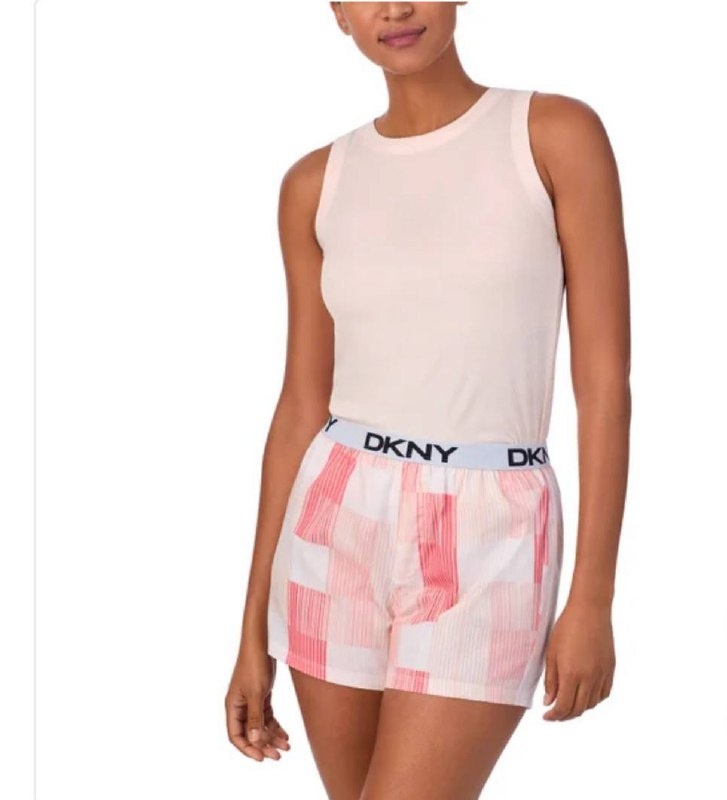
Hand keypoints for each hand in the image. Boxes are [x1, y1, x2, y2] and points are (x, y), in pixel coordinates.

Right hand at [225, 645, 290, 760]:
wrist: (262, 642)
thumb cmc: (255, 665)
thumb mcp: (256, 693)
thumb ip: (255, 717)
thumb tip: (254, 741)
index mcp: (232, 707)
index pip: (236, 736)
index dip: (247, 749)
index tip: (262, 758)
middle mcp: (240, 706)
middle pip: (250, 733)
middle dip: (263, 745)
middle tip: (278, 756)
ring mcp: (251, 701)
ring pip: (260, 726)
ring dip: (272, 737)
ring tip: (286, 746)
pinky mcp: (261, 695)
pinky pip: (267, 716)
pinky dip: (275, 726)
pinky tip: (285, 734)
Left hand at [542, 600, 614, 720]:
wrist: (590, 610)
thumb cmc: (566, 627)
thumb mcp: (551, 652)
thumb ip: (550, 679)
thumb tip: (549, 701)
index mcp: (571, 674)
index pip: (563, 707)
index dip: (554, 716)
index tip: (546, 716)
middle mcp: (589, 678)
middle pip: (578, 709)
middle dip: (565, 716)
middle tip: (555, 714)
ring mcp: (602, 675)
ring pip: (592, 704)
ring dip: (579, 709)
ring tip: (568, 705)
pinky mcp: (611, 669)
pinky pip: (604, 694)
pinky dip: (594, 700)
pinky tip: (585, 696)